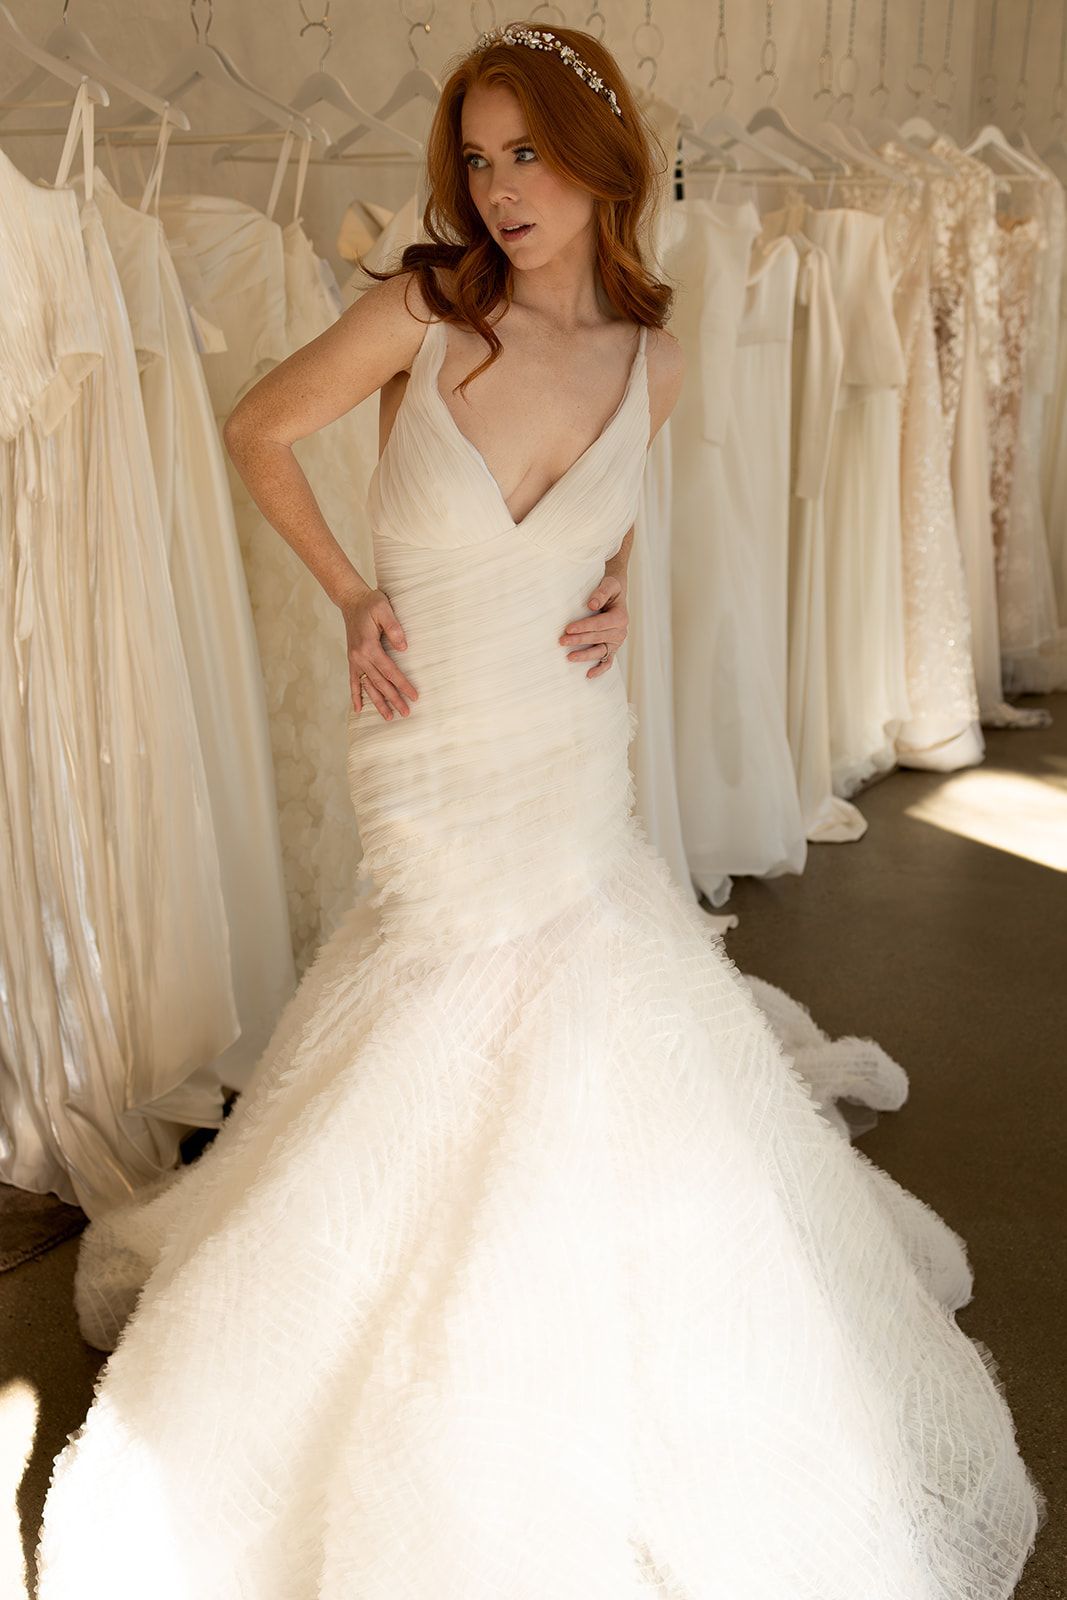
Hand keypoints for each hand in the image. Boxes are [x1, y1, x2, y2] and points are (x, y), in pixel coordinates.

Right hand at [342, 587, 418, 719]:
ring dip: (378, 702)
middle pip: (380, 683)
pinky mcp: (352, 660)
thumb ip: (394, 628)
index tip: (414, 696)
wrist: (351, 600)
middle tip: (406, 713)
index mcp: (369, 647)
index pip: (390, 671)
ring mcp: (355, 660)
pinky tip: (358, 709)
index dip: (403, 684)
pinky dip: (356, 695)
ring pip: (368, 686)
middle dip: (394, 699)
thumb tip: (403, 648)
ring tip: (388, 717)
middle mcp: (360, 657)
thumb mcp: (384, 609)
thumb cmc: (370, 603)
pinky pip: (353, 681)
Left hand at [558, 573, 627, 678]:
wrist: (615, 595)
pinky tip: (588, 675)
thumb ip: (601, 593)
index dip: (584, 627)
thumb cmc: (610, 589)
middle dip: (579, 640)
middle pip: (597, 638)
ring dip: (585, 656)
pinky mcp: (612, 648)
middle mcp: (620, 632)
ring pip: (600, 652)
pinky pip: (607, 662)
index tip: (568, 628)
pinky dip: (600, 669)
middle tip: (561, 641)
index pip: (600, 624)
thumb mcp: (609, 584)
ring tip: (569, 657)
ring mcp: (616, 642)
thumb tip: (592, 604)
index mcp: (620, 617)